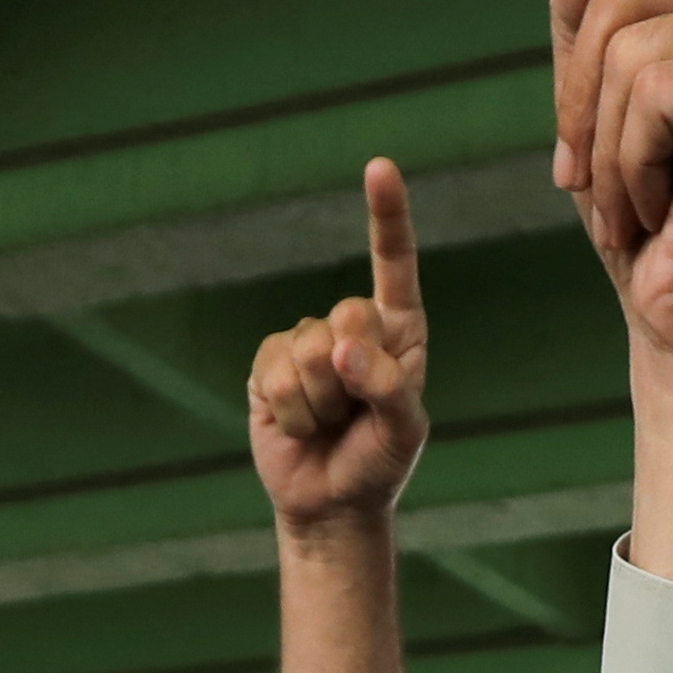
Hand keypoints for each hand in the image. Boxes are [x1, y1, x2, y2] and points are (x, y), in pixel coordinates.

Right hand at [251, 163, 432, 531]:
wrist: (331, 505)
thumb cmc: (380, 463)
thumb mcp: (403, 431)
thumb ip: (387, 387)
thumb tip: (343, 351)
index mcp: (398, 330)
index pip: (394, 264)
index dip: (386, 216)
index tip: (379, 168)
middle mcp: (352, 327)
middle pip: (346, 315)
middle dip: (352, 374)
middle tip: (355, 412)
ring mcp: (306, 344)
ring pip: (308, 350)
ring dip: (320, 402)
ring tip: (328, 423)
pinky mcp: (269, 366)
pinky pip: (275, 373)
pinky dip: (291, 410)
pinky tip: (299, 425)